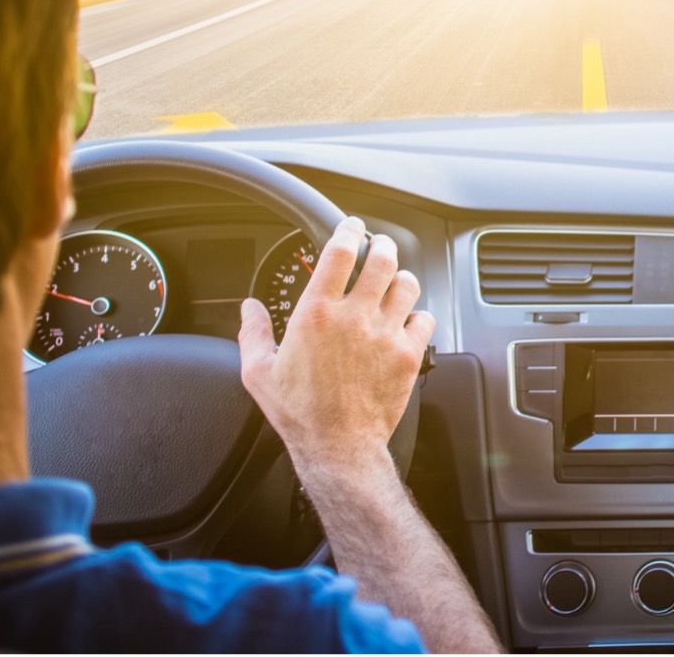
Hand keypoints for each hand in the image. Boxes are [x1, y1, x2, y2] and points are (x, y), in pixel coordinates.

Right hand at [238, 216, 433, 469]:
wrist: (337, 447)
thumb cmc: (299, 414)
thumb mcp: (259, 373)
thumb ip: (252, 334)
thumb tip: (248, 309)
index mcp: (317, 314)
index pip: (339, 252)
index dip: (349, 230)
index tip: (352, 227)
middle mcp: (355, 318)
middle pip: (382, 259)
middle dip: (382, 246)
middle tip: (379, 248)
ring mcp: (386, 335)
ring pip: (408, 284)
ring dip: (400, 279)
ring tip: (393, 284)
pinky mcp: (409, 355)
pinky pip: (425, 318)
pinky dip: (418, 316)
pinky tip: (406, 322)